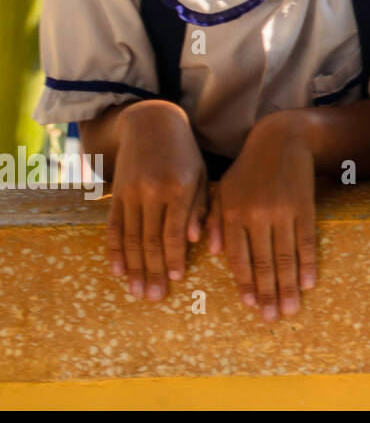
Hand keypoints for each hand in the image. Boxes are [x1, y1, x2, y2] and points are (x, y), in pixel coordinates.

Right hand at [106, 101, 206, 299]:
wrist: (152, 124)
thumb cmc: (186, 154)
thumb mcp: (203, 175)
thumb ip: (201, 208)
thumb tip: (197, 242)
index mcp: (180, 188)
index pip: (174, 232)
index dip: (173, 258)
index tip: (176, 280)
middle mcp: (153, 192)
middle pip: (150, 240)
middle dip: (152, 272)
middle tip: (153, 298)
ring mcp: (131, 193)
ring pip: (130, 238)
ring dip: (133, 268)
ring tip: (136, 292)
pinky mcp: (117, 194)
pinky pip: (113, 227)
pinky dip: (115, 251)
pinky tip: (116, 271)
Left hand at [206, 110, 316, 320]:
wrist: (281, 139)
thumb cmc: (248, 168)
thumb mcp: (224, 190)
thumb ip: (215, 221)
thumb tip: (213, 254)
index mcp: (233, 213)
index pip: (238, 257)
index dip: (245, 282)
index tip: (250, 305)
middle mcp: (256, 215)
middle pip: (263, 262)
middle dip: (267, 293)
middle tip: (271, 319)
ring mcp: (282, 211)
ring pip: (285, 256)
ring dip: (288, 286)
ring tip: (291, 309)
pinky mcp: (304, 206)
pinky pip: (306, 240)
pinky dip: (308, 262)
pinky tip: (309, 282)